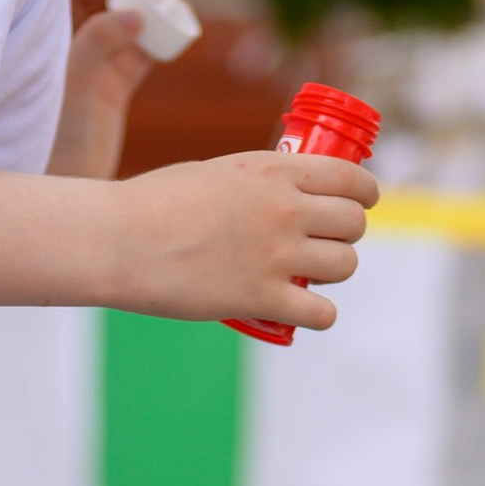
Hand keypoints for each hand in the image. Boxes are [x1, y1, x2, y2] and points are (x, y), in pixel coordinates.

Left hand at [48, 0, 154, 181]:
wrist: (65, 188)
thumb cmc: (54, 135)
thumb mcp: (73, 82)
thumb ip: (98, 41)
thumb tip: (134, 14)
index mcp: (40, 36)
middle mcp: (63, 46)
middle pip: (96, 0)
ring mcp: (90, 65)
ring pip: (121, 24)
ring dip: (146, 13)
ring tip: (172, 6)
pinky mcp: (112, 86)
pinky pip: (139, 52)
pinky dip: (158, 39)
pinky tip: (178, 30)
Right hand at [106, 147, 376, 335]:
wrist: (120, 240)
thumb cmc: (154, 204)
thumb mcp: (216, 173)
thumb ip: (256, 183)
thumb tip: (276, 197)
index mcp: (275, 170)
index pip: (351, 179)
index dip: (364, 194)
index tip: (360, 203)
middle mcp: (285, 209)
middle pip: (353, 225)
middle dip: (345, 235)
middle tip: (324, 243)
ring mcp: (277, 255)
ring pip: (344, 266)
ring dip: (333, 273)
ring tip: (311, 277)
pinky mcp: (262, 298)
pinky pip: (322, 313)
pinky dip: (318, 315)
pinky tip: (304, 311)